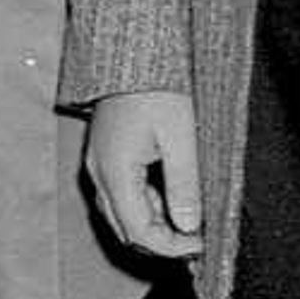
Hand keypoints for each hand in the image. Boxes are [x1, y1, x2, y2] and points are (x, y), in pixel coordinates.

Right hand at [82, 90, 203, 259]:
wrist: (134, 52)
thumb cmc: (157, 86)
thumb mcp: (180, 136)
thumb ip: (184, 184)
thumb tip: (188, 225)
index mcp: (115, 171)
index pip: (139, 231)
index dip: (172, 246)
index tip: (201, 243)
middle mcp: (99, 172)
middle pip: (126, 228)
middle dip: (163, 240)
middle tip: (197, 236)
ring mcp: (99, 163)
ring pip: (123, 213)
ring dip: (155, 222)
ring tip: (190, 215)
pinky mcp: (105, 154)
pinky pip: (122, 193)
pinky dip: (147, 204)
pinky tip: (171, 194)